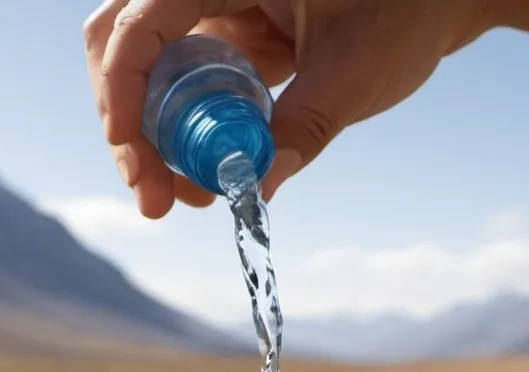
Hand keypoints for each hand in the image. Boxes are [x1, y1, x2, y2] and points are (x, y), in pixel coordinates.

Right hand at [84, 0, 496, 217]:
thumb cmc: (409, 8)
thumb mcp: (355, 73)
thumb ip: (300, 132)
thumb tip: (252, 195)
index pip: (136, 25)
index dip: (123, 99)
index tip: (142, 170)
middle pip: (119, 42)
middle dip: (128, 123)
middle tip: (155, 196)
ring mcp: (214, 3)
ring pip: (145, 64)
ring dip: (153, 132)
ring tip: (186, 194)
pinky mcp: (228, 31)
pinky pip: (183, 78)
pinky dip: (185, 127)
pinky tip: (207, 170)